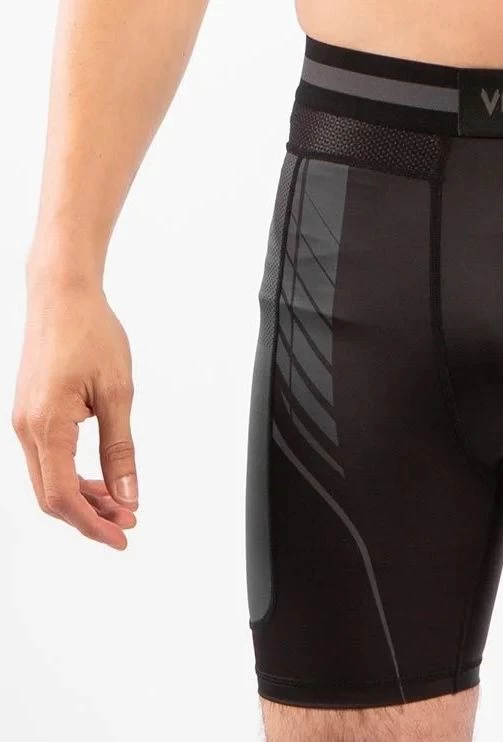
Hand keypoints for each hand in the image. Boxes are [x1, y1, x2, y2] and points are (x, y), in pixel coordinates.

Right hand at [12, 280, 137, 549]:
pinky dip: (74, 476)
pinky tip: (102, 480)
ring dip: (84, 498)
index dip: (92, 524)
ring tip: (122, 505)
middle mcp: (25, 428)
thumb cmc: (91, 334)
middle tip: (129, 524)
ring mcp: (24, 421)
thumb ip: (120, 448)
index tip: (121, 538)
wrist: (62, 296)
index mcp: (46, 426)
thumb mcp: (118, 393)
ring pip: (49, 479)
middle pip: (52, 496)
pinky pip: (48, 459)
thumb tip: (127, 494)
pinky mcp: (30, 413)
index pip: (63, 496)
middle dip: (90, 517)